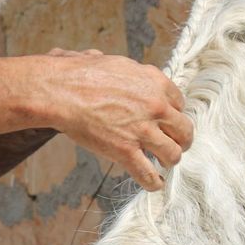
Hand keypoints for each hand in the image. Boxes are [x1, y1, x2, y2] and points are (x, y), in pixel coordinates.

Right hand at [38, 52, 192, 190]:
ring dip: (170, 160)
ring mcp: (142, 130)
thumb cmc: (77, 72)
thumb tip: (103, 61)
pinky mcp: (126, 151)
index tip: (166, 121)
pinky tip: (154, 183)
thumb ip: (119, 69)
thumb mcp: (109, 60)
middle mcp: (155, 105)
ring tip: (163, 163)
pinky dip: (154, 182)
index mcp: (154, 81)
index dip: (173, 114)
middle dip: (180, 139)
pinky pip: (148, 174)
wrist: (60, 90)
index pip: (179, 102)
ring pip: (173, 154)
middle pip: (184, 129)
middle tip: (173, 144)